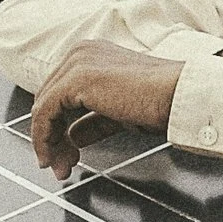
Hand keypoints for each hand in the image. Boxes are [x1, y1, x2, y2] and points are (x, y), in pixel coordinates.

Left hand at [28, 40, 185, 180]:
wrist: (179, 97)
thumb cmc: (163, 102)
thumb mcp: (120, 114)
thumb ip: (94, 121)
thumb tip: (75, 135)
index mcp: (91, 55)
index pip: (61, 94)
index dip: (58, 128)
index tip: (65, 155)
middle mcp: (80, 53)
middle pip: (49, 101)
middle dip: (52, 139)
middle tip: (61, 167)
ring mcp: (76, 63)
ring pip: (44, 108)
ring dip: (47, 143)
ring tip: (59, 168)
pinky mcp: (75, 79)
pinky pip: (45, 112)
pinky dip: (44, 138)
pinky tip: (54, 158)